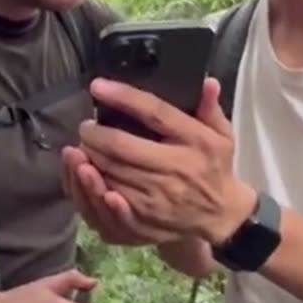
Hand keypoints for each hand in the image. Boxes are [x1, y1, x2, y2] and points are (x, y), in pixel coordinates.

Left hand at [77, 76, 256, 245]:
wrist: (221, 215)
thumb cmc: (215, 168)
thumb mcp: (222, 136)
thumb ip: (210, 109)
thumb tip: (207, 82)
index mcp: (194, 142)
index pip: (154, 113)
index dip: (123, 97)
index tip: (98, 86)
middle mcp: (175, 169)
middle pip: (121, 146)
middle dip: (94, 134)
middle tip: (86, 127)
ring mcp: (158, 197)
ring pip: (110, 173)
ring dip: (88, 158)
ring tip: (81, 147)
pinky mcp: (145, 220)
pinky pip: (109, 203)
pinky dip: (93, 187)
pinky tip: (85, 173)